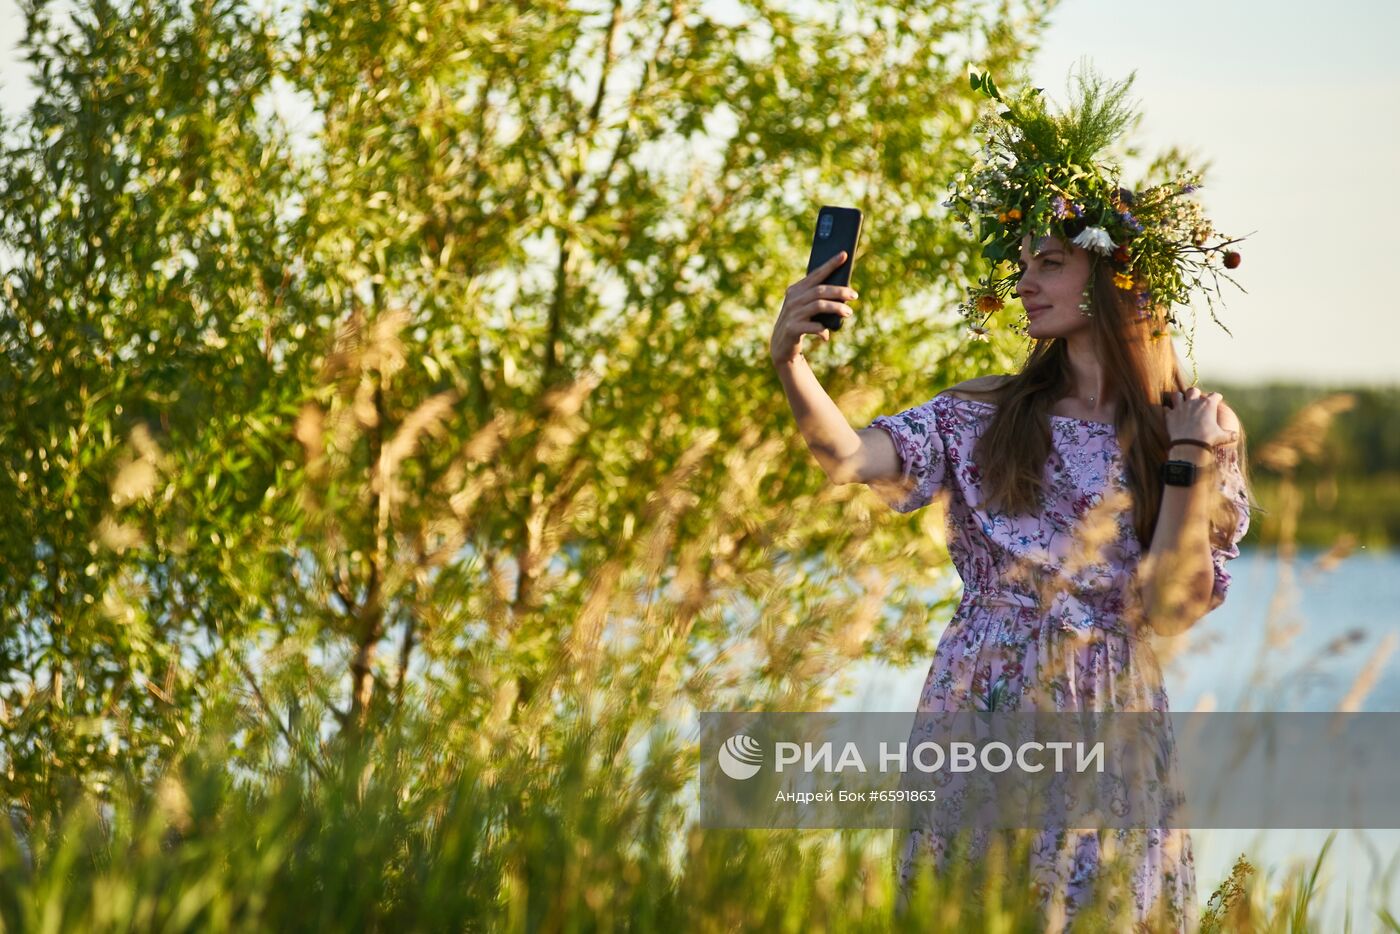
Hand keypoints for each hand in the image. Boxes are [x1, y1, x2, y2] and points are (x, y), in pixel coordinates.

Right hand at [769, 251, 857, 365]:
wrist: (781, 345)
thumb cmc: (799, 322)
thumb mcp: (805, 307)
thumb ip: (818, 299)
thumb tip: (845, 294)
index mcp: (796, 290)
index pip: (816, 274)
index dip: (830, 264)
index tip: (844, 255)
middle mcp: (793, 299)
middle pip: (820, 290)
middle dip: (839, 291)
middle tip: (854, 295)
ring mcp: (792, 313)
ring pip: (819, 305)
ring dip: (836, 308)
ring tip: (848, 313)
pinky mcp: (792, 329)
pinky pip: (813, 326)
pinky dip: (823, 330)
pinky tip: (826, 335)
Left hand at [1162, 387, 1237, 447]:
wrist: (1189, 445)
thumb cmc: (1207, 439)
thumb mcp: (1221, 436)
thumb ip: (1229, 435)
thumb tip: (1236, 436)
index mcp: (1208, 404)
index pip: (1214, 395)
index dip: (1216, 397)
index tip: (1217, 399)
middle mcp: (1193, 402)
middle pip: (1193, 390)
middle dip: (1195, 393)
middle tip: (1196, 399)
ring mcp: (1180, 407)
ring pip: (1177, 395)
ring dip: (1179, 398)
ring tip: (1181, 402)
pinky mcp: (1169, 414)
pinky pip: (1166, 408)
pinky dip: (1168, 410)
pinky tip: (1170, 413)